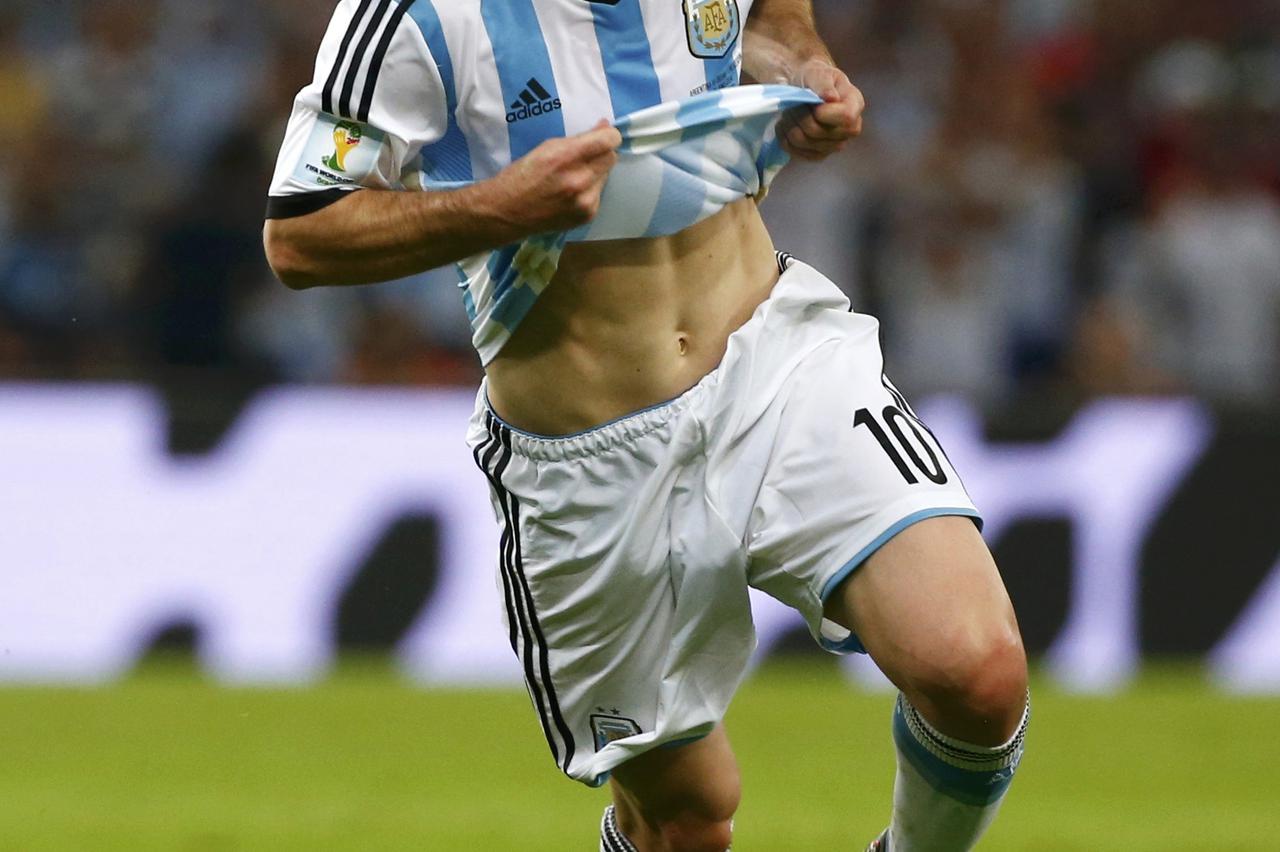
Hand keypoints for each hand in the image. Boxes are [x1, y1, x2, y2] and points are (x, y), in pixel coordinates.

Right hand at [488, 120, 621, 235]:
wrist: (507, 213)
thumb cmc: (522, 175)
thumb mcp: (546, 148)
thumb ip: (578, 139)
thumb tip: (605, 128)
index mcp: (566, 157)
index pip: (608, 141)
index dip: (608, 135)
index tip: (603, 135)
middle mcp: (580, 180)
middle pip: (611, 158)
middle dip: (601, 153)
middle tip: (585, 156)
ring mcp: (585, 201)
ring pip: (605, 176)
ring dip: (595, 172)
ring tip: (573, 177)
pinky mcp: (587, 215)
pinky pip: (598, 194)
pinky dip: (589, 190)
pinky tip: (571, 193)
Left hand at [780, 60, 865, 160]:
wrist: (804, 90)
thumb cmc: (814, 79)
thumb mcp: (817, 72)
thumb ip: (823, 83)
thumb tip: (831, 98)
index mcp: (855, 105)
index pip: (845, 117)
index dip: (823, 112)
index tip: (810, 102)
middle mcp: (850, 129)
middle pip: (819, 132)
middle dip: (799, 116)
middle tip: (793, 105)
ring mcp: (834, 145)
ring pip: (804, 142)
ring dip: (790, 126)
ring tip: (788, 113)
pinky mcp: (818, 155)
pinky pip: (797, 152)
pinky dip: (785, 138)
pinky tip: (786, 126)